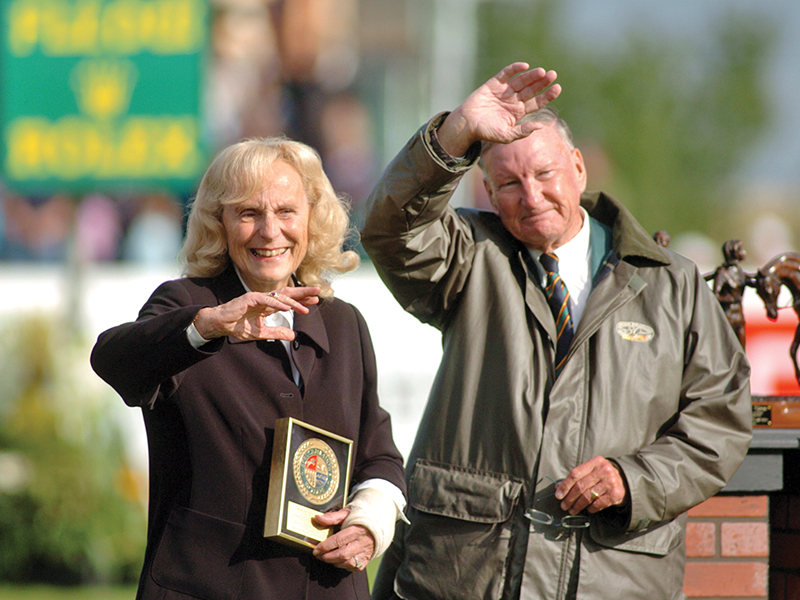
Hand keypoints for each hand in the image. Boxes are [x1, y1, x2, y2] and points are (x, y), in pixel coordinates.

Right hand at [192, 286, 319, 340]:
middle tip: (318, 291)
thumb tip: (293, 335)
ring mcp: (257, 297)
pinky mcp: (249, 298)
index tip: (315, 300)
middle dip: (303, 292)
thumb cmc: (237, 326)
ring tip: (306, 307)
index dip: (301, 299)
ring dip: (294, 301)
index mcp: (268, 305)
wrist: (219, 325)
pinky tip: (288, 307)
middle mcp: (265, 299)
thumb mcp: (261, 333)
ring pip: (279, 297)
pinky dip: (278, 303)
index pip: (288, 300)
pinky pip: (266, 300)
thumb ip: (277, 333)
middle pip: (288, 294)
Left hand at [312, 509, 375, 571]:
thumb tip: (317, 518)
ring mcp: (366, 552)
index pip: (339, 540)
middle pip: (343, 554)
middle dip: (327, 557)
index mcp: (357, 529)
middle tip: (318, 554)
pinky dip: (344, 565)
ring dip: (334, 562)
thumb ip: (332, 517)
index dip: (326, 546)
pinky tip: (338, 560)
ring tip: (326, 557)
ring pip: (348, 562)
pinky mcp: (367, 559)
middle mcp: (362, 542)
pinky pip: (355, 567)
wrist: (378, 523)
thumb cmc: (360, 518)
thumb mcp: (347, 513)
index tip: (316, 549)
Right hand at [437, 62, 560, 156]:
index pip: (536, 102)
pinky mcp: (493, 83)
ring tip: (541, 72)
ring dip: (531, 76)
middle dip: (542, 82)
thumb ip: (522, 131)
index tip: (557, 88)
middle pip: (531, 89)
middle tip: (553, 75)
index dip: (547, 95)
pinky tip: (524, 67)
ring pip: (521, 80)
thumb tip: (541, 126)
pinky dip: (515, 69)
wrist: (466, 124)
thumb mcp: (506, 136)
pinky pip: (506, 74)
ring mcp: (504, 91)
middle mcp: (513, 100)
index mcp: (518, 112)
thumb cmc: (486, 132)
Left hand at [555, 456, 627, 514]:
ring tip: (572, 510)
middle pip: (580, 486)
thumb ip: (576, 478)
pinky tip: (587, 509)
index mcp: (595, 462)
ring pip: (588, 496)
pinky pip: (598, 503)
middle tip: (564, 506)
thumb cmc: (603, 476)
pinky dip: (591, 508)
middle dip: (570, 498)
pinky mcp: (616, 493)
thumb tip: (558, 487)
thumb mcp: (591, 471)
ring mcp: (611, 482)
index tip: (558, 495)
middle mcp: (604, 470)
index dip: (565, 486)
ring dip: (578, 505)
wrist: (624, 480)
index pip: (575, 474)